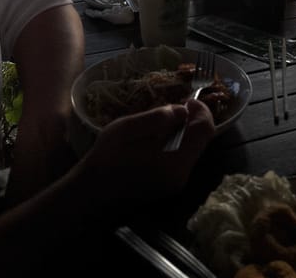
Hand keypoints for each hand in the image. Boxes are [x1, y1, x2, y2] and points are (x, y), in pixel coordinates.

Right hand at [76, 99, 214, 212]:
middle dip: (192, 120)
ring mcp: (176, 183)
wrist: (90, 196)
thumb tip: (182, 110)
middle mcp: (182, 175)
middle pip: (201, 140)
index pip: (205, 131)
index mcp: (175, 162)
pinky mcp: (169, 186)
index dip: (201, 111)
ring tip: (162, 120)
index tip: (186, 100)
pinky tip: (157, 137)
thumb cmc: (105, 160)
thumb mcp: (126, 129)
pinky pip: (182, 158)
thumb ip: (156, 118)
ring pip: (193, 149)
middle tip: (174, 107)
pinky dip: (177, 143)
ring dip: (184, 131)